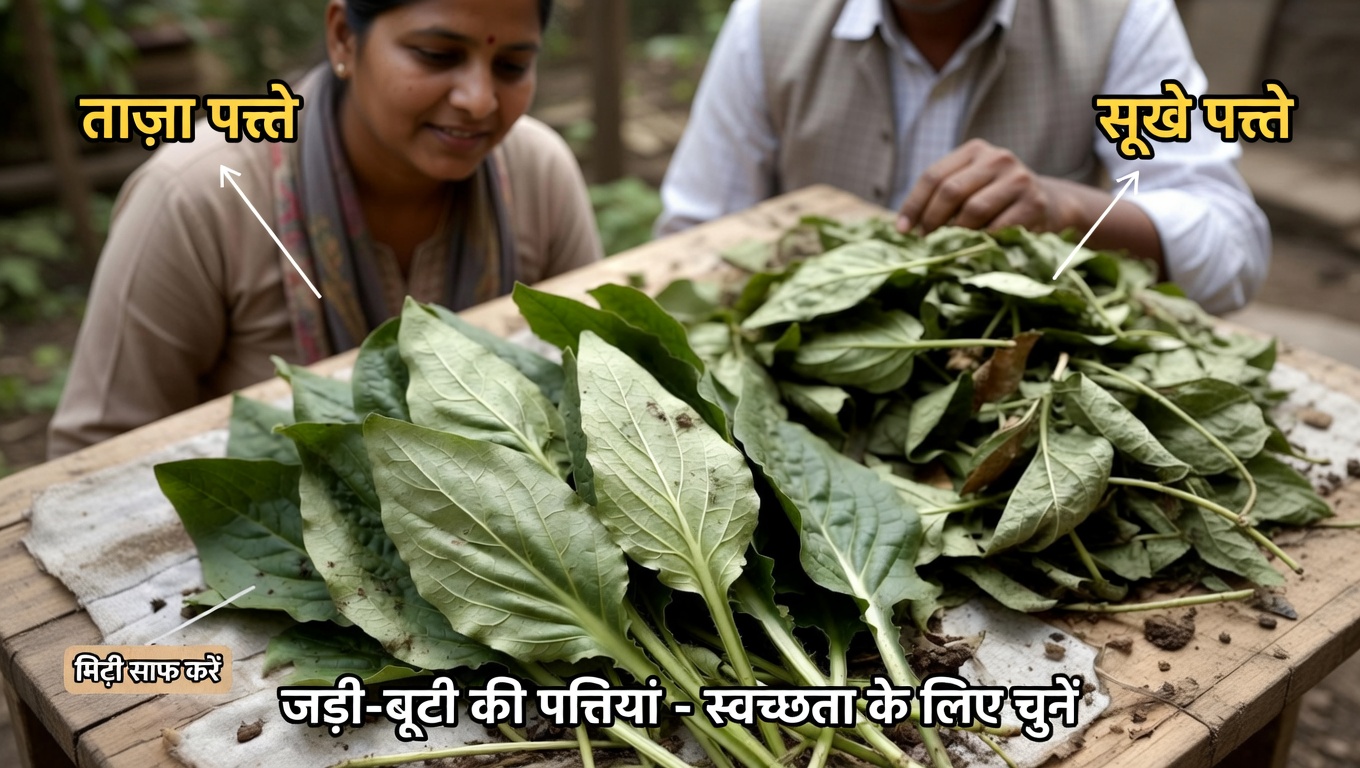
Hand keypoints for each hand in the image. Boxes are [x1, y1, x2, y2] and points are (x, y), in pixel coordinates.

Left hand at [896, 139, 1068, 233]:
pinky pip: (997, 228)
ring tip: (950, 245)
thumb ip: (943, 197)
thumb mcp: (971, 187)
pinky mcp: (1034, 203)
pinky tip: (977, 248)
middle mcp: (998, 158)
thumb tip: (905, 227)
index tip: (903, 230)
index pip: (933, 176)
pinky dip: (982, 242)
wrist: (1050, 204)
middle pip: (950, 191)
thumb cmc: (998, 200)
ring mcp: (1018, 179)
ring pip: (973, 211)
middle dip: (932, 221)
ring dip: (957, 233)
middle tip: (925, 241)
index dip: (914, 205)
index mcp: (975, 150)